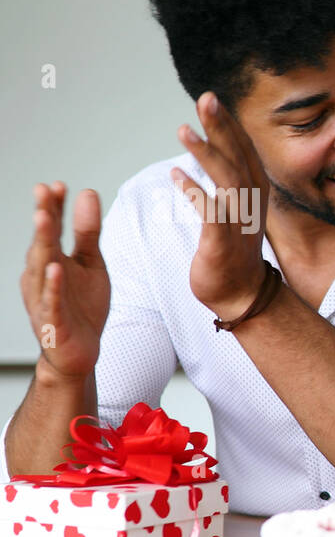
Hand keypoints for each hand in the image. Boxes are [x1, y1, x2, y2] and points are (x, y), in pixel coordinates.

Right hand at [20, 182, 108, 381]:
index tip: (60, 185)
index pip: (52, 228)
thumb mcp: (91, 264)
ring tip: (45, 218)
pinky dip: (53, 285)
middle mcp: (43, 275)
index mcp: (52, 259)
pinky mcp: (54, 320)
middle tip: (44, 191)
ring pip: (42, 267)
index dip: (55, 206)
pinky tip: (56, 269)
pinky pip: (52, 300)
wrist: (80, 352)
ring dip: (43, 243)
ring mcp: (45, 297)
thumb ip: (88, 232)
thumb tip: (87, 193)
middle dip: (44, 216)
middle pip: (43, 242)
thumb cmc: (83, 306)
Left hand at [170, 92, 270, 319]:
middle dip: (221, 127)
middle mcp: (250, 202)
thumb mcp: (236, 209)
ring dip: (206, 154)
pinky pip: (210, 212)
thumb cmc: (234, 250)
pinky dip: (195, 193)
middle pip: (237, 157)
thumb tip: (211, 149)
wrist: (242, 294)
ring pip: (225, 180)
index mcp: (254, 191)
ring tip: (184, 130)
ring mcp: (239, 221)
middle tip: (205, 99)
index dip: (229, 125)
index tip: (213, 100)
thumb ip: (228, 179)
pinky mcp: (223, 240)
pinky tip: (177, 175)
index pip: (243, 150)